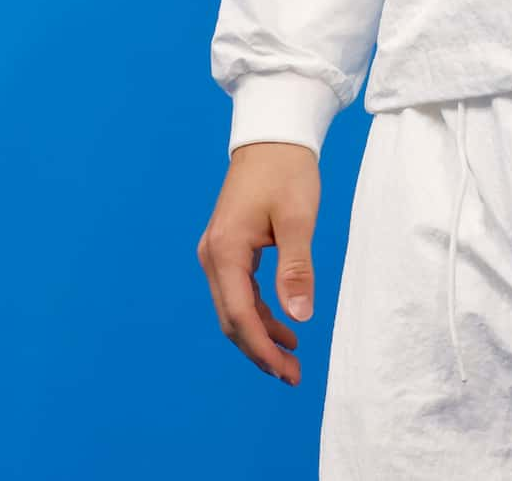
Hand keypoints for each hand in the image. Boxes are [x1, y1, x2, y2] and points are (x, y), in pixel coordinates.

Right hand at [197, 141, 320, 385]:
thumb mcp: (298, 219)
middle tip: (292, 375)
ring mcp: (216, 253)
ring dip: (260, 335)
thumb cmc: (287, 171)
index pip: (240, 315)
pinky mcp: (227, 248)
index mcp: (225, 252)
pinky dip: (259, 313)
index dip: (262, 348)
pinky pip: (239, 292)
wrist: (273, 136)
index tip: (287, 370)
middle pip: (232, 319)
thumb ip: (297, 268)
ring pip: (234, 308)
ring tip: (291, 357)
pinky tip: (283, 324)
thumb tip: (299, 316)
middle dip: (260, 350)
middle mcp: (213, 256)